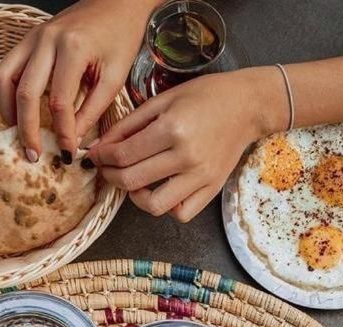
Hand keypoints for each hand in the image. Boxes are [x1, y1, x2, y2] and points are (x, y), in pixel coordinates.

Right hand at [0, 0, 154, 160]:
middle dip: (27, 130)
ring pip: (4, 78)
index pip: (59, 102)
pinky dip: (6, 94)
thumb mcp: (115, 77)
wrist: (116, 3)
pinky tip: (17, 112)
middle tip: (33, 156)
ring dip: (8, 111)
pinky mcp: (27, 39)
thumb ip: (93, 111)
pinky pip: (5, 68)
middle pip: (26, 93)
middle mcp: (46, 40)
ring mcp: (32, 37)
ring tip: (19, 135)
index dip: (62, 133)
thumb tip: (74, 142)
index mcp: (73, 47)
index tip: (67, 154)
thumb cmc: (120, 37)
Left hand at [86, 66, 288, 221]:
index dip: (102, 158)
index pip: (123, 154)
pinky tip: (162, 191)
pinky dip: (167, 208)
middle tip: (107, 168)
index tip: (95, 156)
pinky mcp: (211, 189)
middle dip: (110, 176)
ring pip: (154, 206)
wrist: (247, 106)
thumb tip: (103, 145)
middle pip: (132, 180)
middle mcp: (185, 156)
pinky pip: (181, 214)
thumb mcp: (164, 99)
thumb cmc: (205, 96)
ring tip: (134, 183)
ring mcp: (200, 177)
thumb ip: (130, 123)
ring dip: (136, 198)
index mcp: (172, 128)